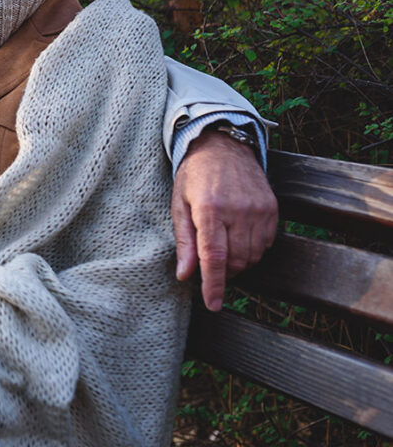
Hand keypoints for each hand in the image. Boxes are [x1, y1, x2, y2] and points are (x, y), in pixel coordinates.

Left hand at [171, 130, 277, 310]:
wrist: (224, 147)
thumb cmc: (195, 176)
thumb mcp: (179, 204)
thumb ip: (184, 241)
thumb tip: (186, 275)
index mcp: (210, 209)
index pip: (214, 257)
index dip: (214, 285)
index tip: (213, 304)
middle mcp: (238, 211)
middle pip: (235, 262)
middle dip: (223, 273)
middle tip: (209, 266)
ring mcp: (259, 210)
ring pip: (252, 257)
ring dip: (237, 263)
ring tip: (222, 248)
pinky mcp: (272, 210)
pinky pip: (266, 245)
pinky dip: (252, 251)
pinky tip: (238, 238)